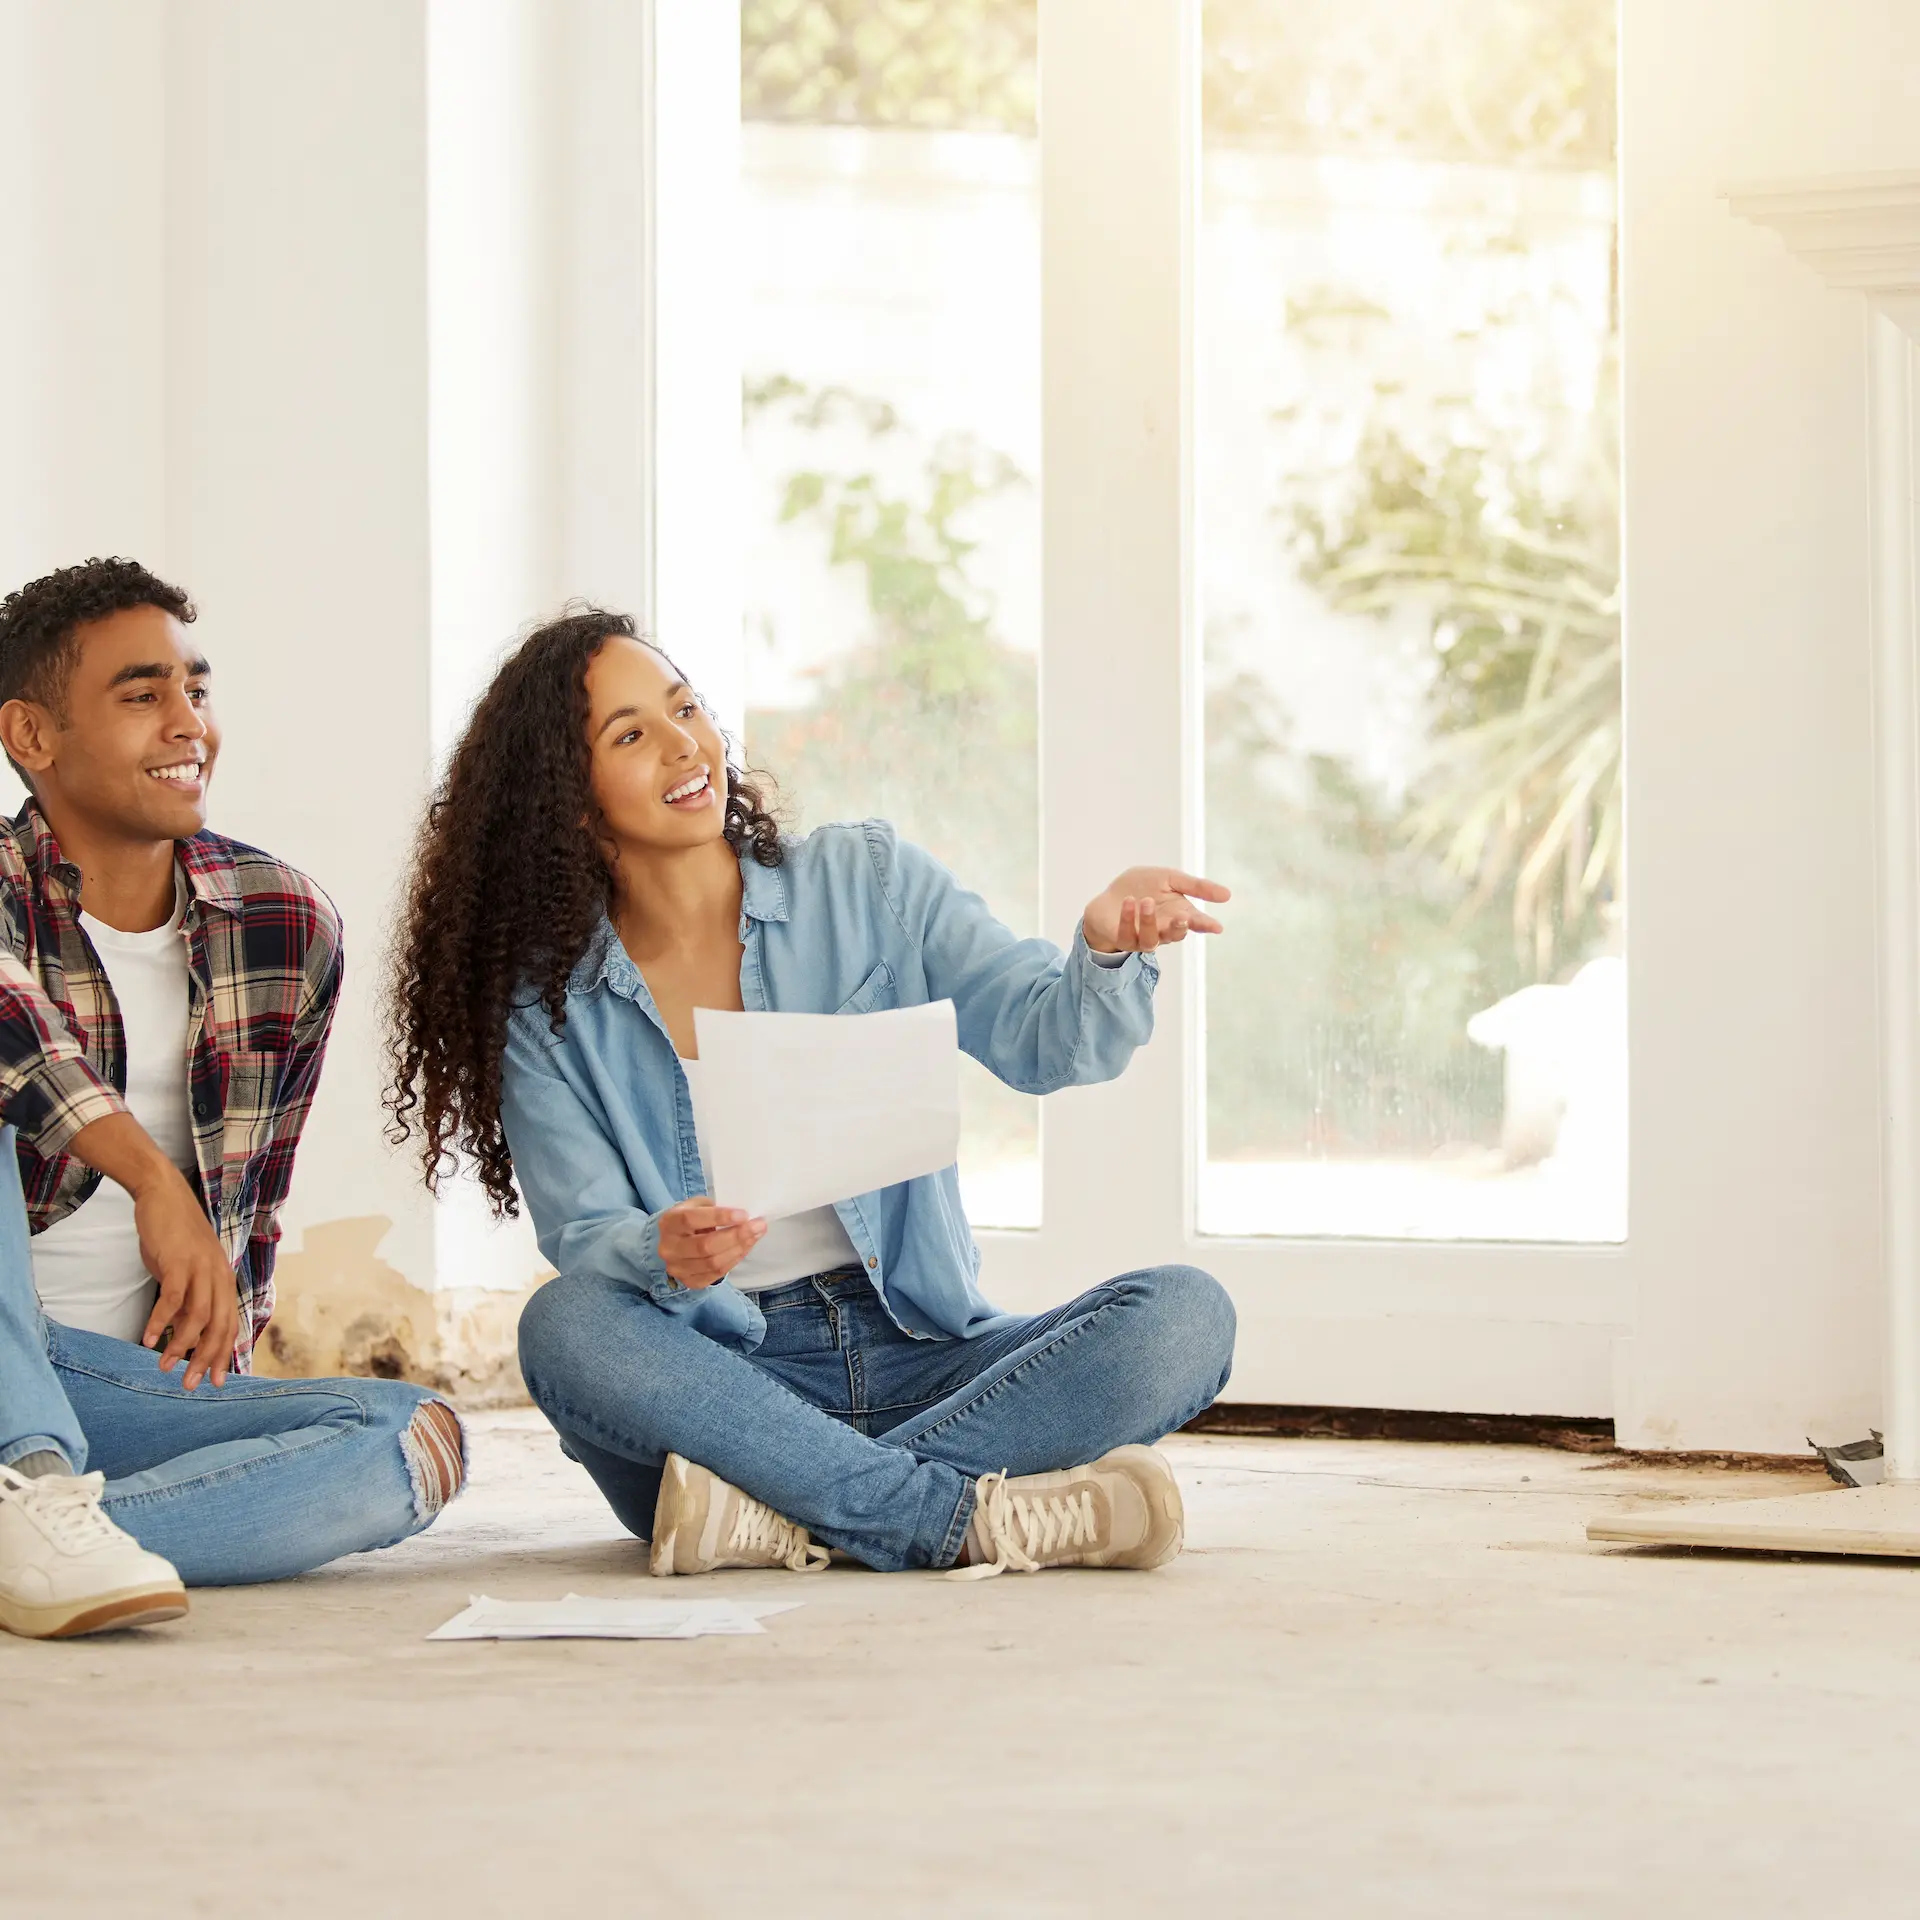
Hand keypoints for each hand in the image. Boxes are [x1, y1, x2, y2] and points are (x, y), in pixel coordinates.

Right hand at [134, 1170, 239, 1390]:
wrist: (164, 1195)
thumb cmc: (174, 1237)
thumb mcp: (185, 1272)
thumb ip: (187, 1301)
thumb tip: (180, 1333)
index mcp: (223, 1280)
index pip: (229, 1325)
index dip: (224, 1355)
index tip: (216, 1381)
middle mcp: (219, 1276)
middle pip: (220, 1326)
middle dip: (207, 1359)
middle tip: (191, 1385)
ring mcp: (201, 1268)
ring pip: (199, 1317)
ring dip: (181, 1345)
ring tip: (164, 1366)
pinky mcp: (179, 1261)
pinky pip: (172, 1297)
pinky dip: (160, 1320)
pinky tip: (146, 1338)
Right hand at [658, 1197, 766, 1289]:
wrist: (673, 1243)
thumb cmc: (690, 1220)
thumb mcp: (696, 1206)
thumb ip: (714, 1208)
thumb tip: (743, 1217)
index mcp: (669, 1223)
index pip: (691, 1219)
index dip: (719, 1217)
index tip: (743, 1215)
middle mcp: (669, 1248)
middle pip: (705, 1246)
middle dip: (736, 1236)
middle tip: (758, 1226)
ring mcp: (677, 1268)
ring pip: (713, 1263)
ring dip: (739, 1249)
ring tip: (756, 1235)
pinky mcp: (689, 1281)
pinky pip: (716, 1274)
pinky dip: (734, 1260)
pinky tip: (745, 1248)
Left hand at [1081, 867, 1230, 953]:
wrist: (1110, 896)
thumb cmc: (1143, 887)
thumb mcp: (1170, 878)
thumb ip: (1196, 886)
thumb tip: (1227, 895)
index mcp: (1178, 915)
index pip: (1196, 923)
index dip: (1206, 925)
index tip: (1216, 927)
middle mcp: (1164, 929)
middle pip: (1176, 935)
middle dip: (1179, 928)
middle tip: (1183, 916)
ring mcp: (1144, 938)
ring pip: (1151, 939)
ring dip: (1149, 921)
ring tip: (1146, 901)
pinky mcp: (1124, 939)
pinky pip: (1128, 936)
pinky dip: (1129, 919)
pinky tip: (1129, 902)